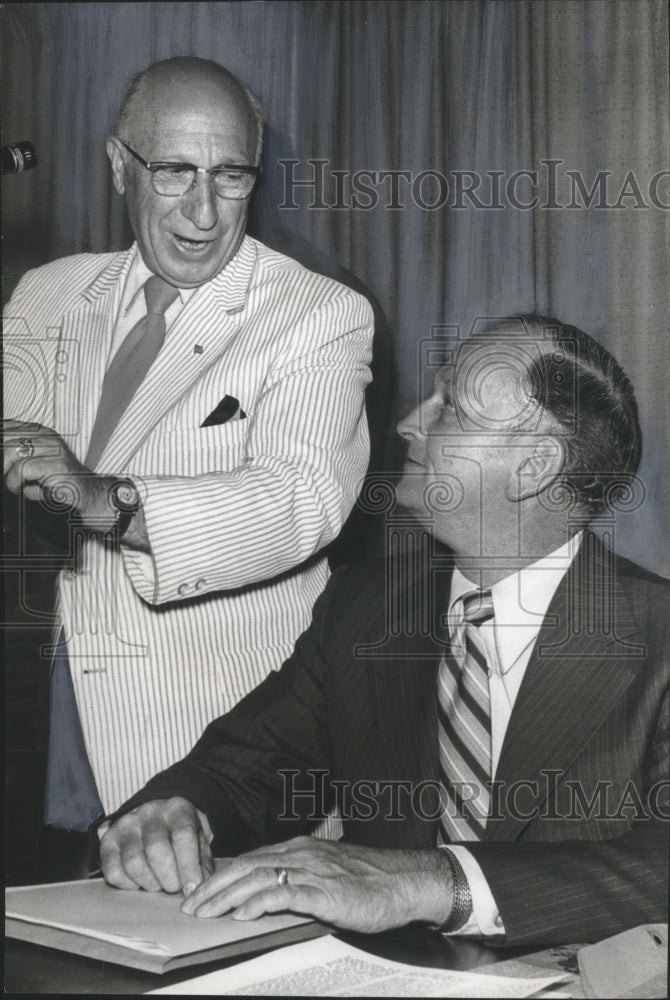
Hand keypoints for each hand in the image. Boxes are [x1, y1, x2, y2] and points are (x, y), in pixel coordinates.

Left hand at [3, 419, 107, 522]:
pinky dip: (16, 481)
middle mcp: (46, 435)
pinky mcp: (56, 463)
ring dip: (7, 472)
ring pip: (11, 451)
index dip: (0, 440)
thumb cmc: (59, 480)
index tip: (1, 462)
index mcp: (39, 432)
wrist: (86, 492)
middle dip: (1, 461)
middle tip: (6, 474)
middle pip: (6, 438)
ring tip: (15, 483)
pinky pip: (22, 469)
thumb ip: (15, 458)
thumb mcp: (32, 465)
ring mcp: (52, 447)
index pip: (8, 427)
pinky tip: (22, 488)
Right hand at [100, 797, 213, 894]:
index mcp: (177, 809)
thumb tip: (197, 889)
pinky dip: (128, 885)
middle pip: (156, 849)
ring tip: (158, 885)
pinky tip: (140, 883)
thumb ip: (201, 865)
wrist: (155, 820)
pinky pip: (113, 871)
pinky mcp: (107, 842)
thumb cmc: (180, 837)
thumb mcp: (198, 843)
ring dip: (149, 883)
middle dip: (168, 877)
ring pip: (133, 862)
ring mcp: (126, 826)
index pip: (183, 835)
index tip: (191, 888)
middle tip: (174, 888)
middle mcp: (149, 813)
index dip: (188, 865)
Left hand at [180, 836, 453, 931]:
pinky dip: (258, 902)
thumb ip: (298, 879)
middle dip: (212, 887)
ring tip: (205, 912)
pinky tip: (242, 914)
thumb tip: (268, 895)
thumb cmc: (368, 883)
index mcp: (299, 850)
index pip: (249, 860)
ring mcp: (312, 870)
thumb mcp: (326, 876)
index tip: (198, 893)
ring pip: (257, 877)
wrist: (404, 881)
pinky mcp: (324, 891)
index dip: (219, 876)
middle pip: (245, 866)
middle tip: (189, 906)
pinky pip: (284, 893)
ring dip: (226, 896)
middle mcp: (300, 854)